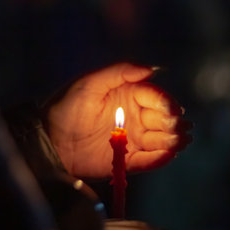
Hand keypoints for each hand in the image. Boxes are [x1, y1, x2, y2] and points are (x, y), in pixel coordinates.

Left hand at [44, 63, 191, 178]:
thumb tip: (151, 69)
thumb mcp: (90, 83)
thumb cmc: (67, 106)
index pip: (155, 98)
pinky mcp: (126, 160)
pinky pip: (147, 160)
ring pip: (159, 140)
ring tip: (180, 142)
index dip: (167, 103)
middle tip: (179, 128)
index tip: (173, 111)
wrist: (49, 138)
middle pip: (162, 119)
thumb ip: (120, 72)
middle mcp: (134, 116)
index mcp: (129, 95)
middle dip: (173, 123)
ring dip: (172, 141)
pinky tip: (169, 155)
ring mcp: (131, 139)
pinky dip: (159, 159)